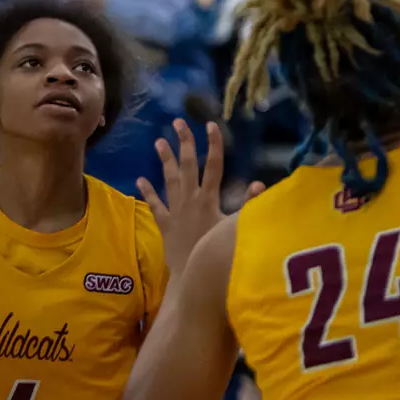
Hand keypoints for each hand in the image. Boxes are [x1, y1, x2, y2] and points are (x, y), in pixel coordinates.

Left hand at [137, 120, 264, 276]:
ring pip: (169, 180)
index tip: (211, 125)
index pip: (213, 165)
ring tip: (159, 142)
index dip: (214, 144)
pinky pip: (154, 204)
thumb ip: (248, 206)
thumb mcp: (235, 228)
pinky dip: (147, 192)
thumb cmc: (217, 253)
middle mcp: (190, 200)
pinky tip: (140, 179)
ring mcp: (175, 211)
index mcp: (209, 199)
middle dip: (185, 143)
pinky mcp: (164, 224)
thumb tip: (259, 184)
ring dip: (165, 160)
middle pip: (188, 166)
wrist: (192, 276)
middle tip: (179, 123)